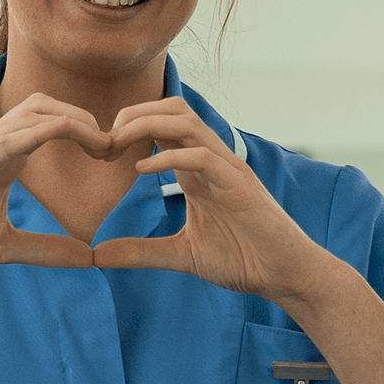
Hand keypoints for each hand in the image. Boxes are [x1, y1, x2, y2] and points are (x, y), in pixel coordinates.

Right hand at [0, 92, 108, 279]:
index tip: (112, 157)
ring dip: (78, 120)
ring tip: (104, 146)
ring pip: (37, 109)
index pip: (49, 122)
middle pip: (47, 103)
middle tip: (114, 148)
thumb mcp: (5, 247)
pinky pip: (18, 134)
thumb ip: (44, 249)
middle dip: (86, 118)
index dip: (86, 131)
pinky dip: (54, 130)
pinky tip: (80, 142)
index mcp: (2, 158)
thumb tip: (86, 257)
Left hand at [89, 98, 327, 304]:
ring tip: (118, 143)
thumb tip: (98, 256)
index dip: (130, 126)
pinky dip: (169, 157)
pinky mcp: (240, 186)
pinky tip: (142, 170)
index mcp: (198, 170)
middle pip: (173, 109)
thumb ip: (141, 251)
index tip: (103, 149)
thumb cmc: (243, 259)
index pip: (164, 123)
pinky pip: (202, 156)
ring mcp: (228, 169)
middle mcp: (212, 161)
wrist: (286, 275)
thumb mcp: (181, 255)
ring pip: (187, 122)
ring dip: (147, 124)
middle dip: (134, 114)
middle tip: (105, 141)